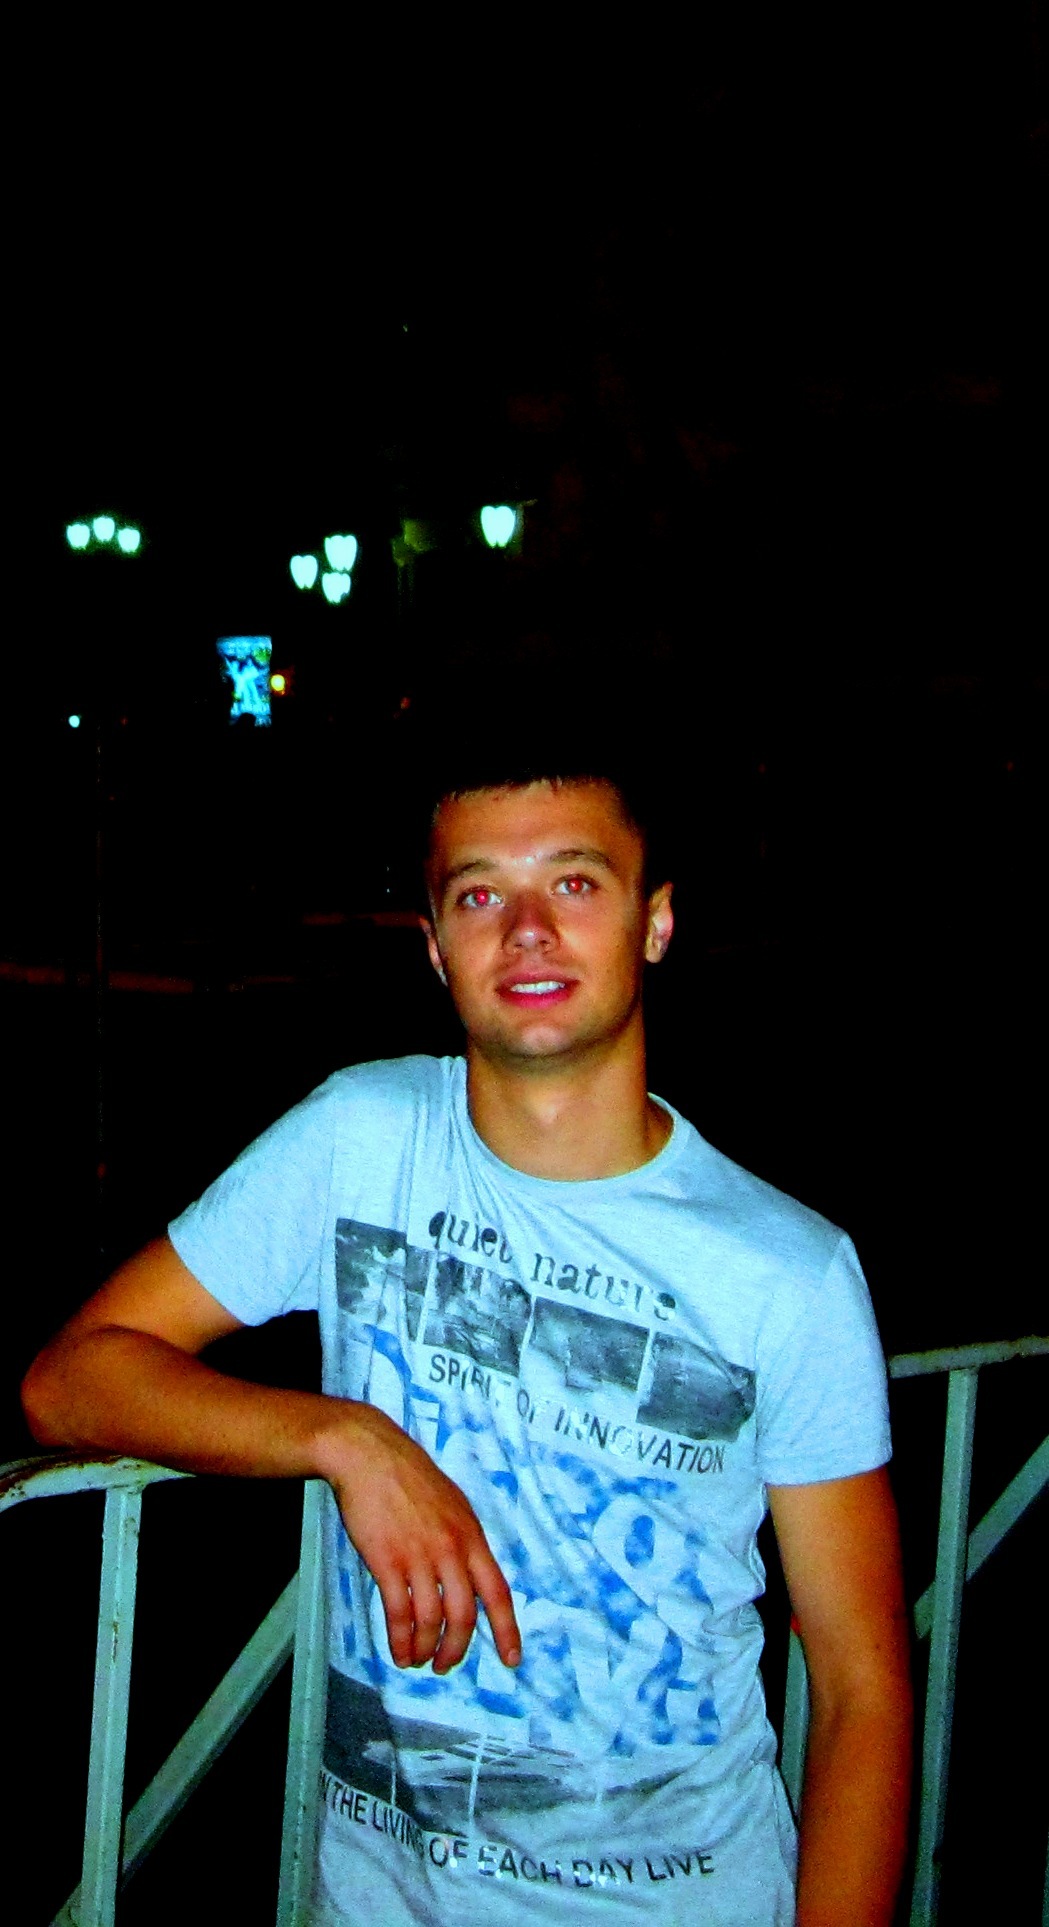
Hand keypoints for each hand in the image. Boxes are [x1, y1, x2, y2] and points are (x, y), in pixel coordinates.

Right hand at [322, 1402, 521, 1675]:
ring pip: (431, 1619)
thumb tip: (470, 1576)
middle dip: (457, 1648)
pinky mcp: (388, 1561)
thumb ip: (463, 1541)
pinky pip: (399, 1613)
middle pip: (465, 1615)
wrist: (369, 1454)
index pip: (497, 1591)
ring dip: (426, 1648)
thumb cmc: (410, 1477)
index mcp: (471, 1536)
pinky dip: (400, 1639)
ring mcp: (419, 1556)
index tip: (512, 1659)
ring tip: (417, 1659)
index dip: (507, 1629)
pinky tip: (399, 1650)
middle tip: (446, 1665)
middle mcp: (451, 1549)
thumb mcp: (453, 1504)